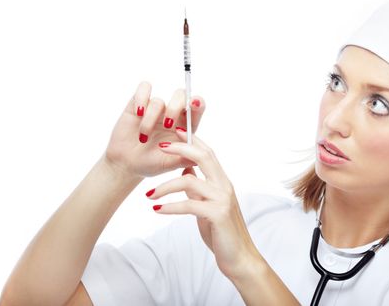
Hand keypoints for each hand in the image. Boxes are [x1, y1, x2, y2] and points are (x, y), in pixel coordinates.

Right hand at [103, 81, 205, 179]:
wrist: (127, 164)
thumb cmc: (151, 163)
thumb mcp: (169, 164)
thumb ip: (183, 159)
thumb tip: (197, 157)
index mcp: (185, 126)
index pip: (197, 107)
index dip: (198, 102)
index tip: (194, 103)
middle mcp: (172, 114)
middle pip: (181, 95)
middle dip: (175, 108)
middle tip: (167, 125)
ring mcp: (155, 108)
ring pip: (158, 101)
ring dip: (150, 120)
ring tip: (143, 138)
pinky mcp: (138, 103)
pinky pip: (144, 88)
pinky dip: (141, 98)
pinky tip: (138, 113)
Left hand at [146, 128, 260, 279]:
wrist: (239, 257)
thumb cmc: (222, 232)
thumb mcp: (207, 206)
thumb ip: (198, 190)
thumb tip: (185, 173)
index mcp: (222, 182)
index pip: (208, 153)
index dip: (192, 140)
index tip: (176, 131)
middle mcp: (224, 186)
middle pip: (203, 156)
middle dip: (181, 148)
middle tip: (161, 146)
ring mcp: (222, 199)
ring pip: (189, 181)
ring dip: (165, 186)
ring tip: (149, 195)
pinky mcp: (217, 214)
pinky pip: (188, 205)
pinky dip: (170, 206)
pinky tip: (157, 210)